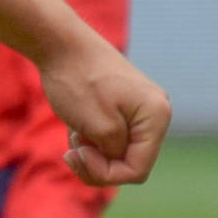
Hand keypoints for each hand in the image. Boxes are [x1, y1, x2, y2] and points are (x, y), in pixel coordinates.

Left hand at [35, 35, 170, 188]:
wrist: (61, 44)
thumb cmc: (78, 81)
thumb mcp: (98, 126)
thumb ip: (115, 152)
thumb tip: (121, 160)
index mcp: (156, 116)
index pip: (138, 170)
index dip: (106, 173)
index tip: (80, 155)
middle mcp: (155, 113)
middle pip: (130, 163)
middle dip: (98, 164)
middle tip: (71, 150)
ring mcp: (140, 110)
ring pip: (118, 154)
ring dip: (92, 153)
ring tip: (74, 134)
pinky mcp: (123, 108)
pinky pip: (111, 140)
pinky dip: (91, 141)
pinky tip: (75, 129)